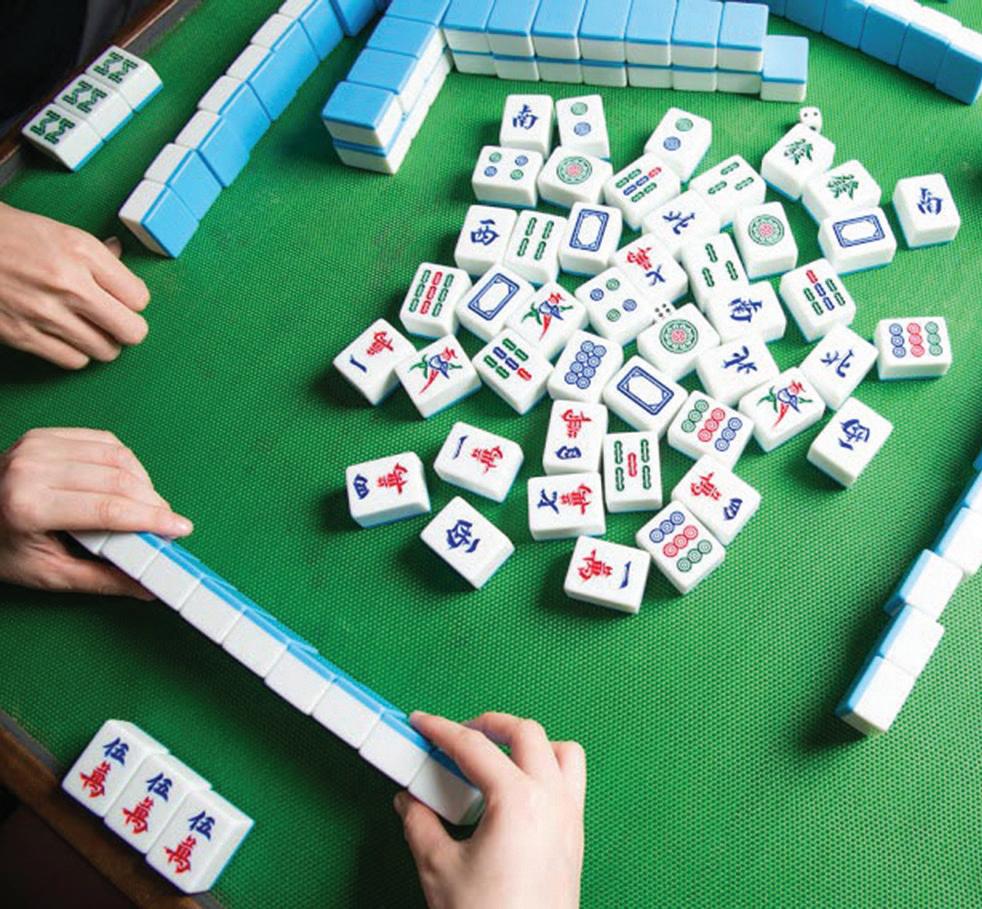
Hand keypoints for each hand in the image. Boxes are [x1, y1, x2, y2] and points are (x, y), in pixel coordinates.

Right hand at [0, 202, 149, 368]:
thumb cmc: (6, 235)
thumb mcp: (58, 231)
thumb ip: (96, 253)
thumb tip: (120, 255)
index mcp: (81, 252)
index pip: (139, 298)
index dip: (133, 301)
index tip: (123, 299)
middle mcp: (68, 284)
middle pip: (132, 331)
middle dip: (127, 329)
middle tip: (115, 321)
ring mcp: (45, 312)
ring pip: (105, 351)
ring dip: (101, 343)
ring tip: (87, 328)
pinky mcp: (23, 335)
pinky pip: (73, 361)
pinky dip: (74, 353)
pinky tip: (65, 337)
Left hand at [0, 428, 192, 597]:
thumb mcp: (46, 573)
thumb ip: (101, 580)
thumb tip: (147, 587)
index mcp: (28, 507)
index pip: (108, 509)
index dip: (151, 519)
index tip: (179, 528)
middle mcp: (31, 469)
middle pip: (117, 479)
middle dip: (153, 502)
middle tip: (167, 522)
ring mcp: (37, 447)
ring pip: (116, 456)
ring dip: (143, 481)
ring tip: (148, 504)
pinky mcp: (44, 436)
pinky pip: (104, 441)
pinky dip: (125, 461)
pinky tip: (128, 481)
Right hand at [394, 711, 585, 908]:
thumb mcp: (439, 869)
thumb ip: (420, 824)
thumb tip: (409, 801)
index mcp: (517, 800)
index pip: (473, 746)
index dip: (441, 729)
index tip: (422, 724)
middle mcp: (552, 800)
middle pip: (526, 732)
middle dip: (489, 724)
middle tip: (457, 734)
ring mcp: (570, 817)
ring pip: (562, 750)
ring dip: (529, 742)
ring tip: (496, 754)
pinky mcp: (576, 837)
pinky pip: (572, 781)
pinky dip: (548, 769)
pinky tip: (519, 789)